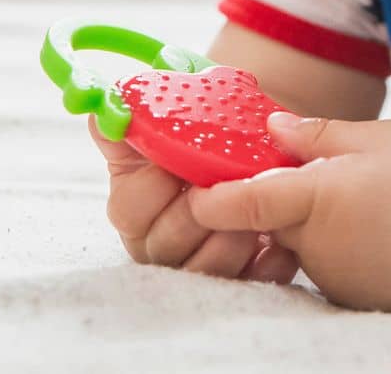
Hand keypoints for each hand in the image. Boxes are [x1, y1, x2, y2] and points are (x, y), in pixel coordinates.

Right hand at [89, 114, 298, 283]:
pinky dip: (268, 260)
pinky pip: (250, 281)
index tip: (180, 164)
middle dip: (200, 213)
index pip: (128, 209)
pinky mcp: (241, 279)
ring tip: (262, 207)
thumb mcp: (178, 120)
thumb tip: (107, 108)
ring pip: (206, 268)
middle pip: (164, 244)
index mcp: (136, 205)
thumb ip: (142, 116)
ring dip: (235, 236)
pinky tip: (283, 240)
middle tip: (229, 185)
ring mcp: (199, 266)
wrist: (265, 157)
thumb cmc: (213, 138)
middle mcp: (160, 242)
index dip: (153, 187)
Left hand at [186, 113, 390, 311]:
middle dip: (281, 194)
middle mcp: (315, 243)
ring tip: (366, 200)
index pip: (242, 200)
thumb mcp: (382, 138)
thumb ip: (321, 134)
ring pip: (298, 239)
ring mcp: (329, 275)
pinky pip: (323, 262)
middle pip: (272, 216)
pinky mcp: (345, 294)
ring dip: (311, 219)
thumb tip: (271, 128)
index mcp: (319, 196)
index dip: (211, 195)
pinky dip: (336, 243)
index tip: (194, 186)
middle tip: (319, 168)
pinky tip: (375, 228)